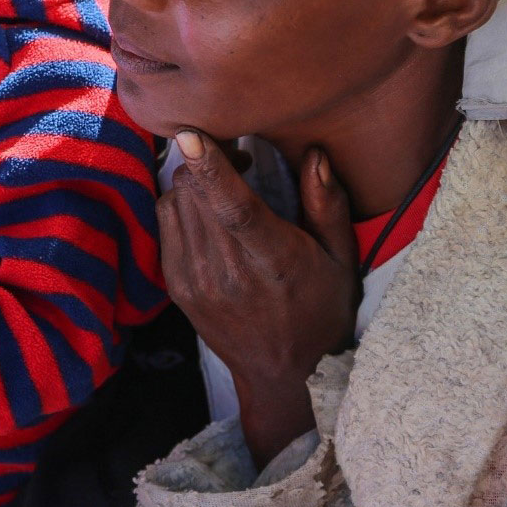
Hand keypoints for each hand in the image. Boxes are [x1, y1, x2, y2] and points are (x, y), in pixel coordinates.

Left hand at [158, 130, 357, 465]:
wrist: (281, 372)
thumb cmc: (320, 310)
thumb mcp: (341, 260)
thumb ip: (328, 204)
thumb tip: (315, 154)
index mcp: (272, 262)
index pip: (233, 209)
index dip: (211, 169)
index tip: (193, 133)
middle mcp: (227, 272)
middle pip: (196, 195)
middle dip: (209, 161)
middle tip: (240, 156)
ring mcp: (196, 281)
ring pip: (176, 203)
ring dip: (194, 179)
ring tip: (224, 181)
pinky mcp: (176, 286)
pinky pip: (166, 222)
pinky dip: (180, 202)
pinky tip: (206, 206)